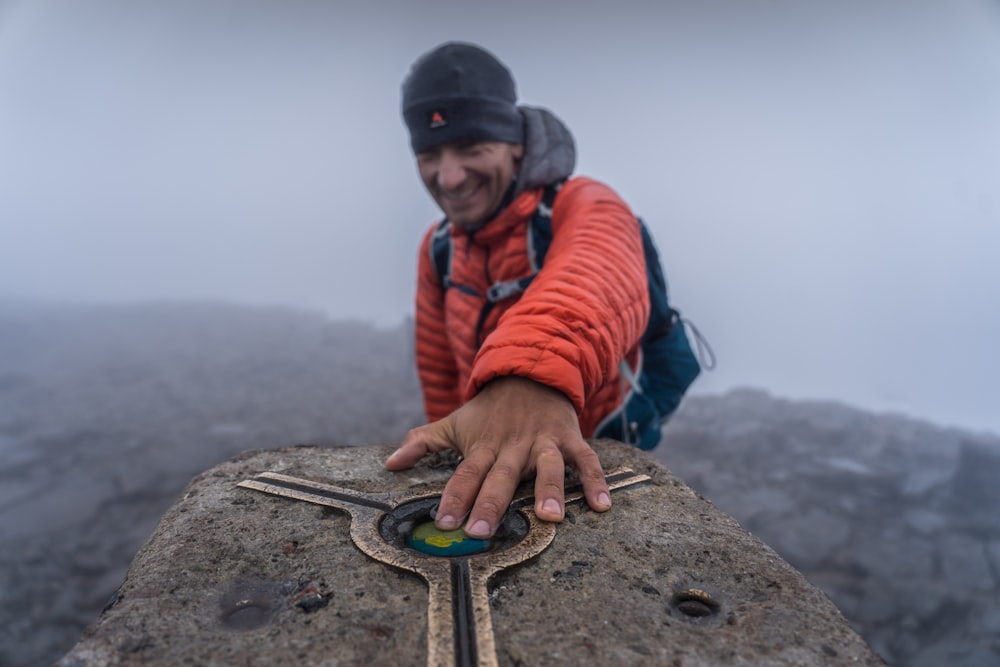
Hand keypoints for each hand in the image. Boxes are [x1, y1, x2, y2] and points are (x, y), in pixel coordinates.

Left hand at [385, 376, 611, 537]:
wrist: (529, 372)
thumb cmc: (489, 410)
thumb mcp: (454, 422)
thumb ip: (422, 443)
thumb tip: (389, 464)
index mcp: (484, 444)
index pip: (465, 473)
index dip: (454, 497)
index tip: (443, 523)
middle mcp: (513, 445)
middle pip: (500, 476)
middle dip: (490, 503)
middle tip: (481, 532)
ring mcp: (543, 441)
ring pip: (547, 466)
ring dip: (549, 490)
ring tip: (550, 518)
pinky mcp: (569, 439)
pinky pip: (585, 460)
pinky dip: (595, 481)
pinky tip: (602, 506)